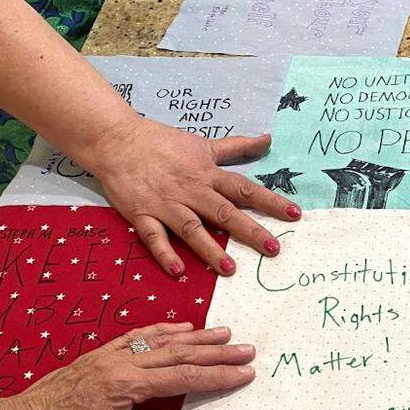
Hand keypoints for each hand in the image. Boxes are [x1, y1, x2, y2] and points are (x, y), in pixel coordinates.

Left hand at [0, 323, 253, 409]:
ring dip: (196, 336)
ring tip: (224, 332)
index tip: (245, 374)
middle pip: (179, 353)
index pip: (184, 379)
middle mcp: (122, 363)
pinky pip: (139, 336)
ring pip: (162, 341)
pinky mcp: (101, 355)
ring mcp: (111, 355)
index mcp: (126, 386)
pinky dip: (164, 330)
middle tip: (248, 349)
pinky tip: (181, 327)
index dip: (218, 376)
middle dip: (216, 352)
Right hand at [81, 115, 300, 276]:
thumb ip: (236, 147)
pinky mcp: (141, 213)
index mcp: (207, 174)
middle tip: (273, 249)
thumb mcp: (202, 143)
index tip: (294, 214)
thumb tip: (268, 139)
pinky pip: (154, 237)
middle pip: (225, 212)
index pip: (245, 189)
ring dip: (210, 249)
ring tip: (230, 269)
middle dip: (250, 231)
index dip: (271, 202)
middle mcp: (191, 190)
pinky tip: (178, 271)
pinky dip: (165, 253)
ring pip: (192, 228)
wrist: (114, 138)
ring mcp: (166, 203)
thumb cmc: (160, 141)